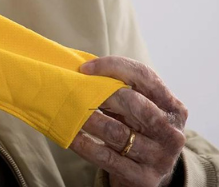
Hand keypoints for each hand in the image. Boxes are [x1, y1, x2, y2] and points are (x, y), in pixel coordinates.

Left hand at [70, 56, 187, 186]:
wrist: (146, 173)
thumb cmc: (137, 131)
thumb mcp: (140, 109)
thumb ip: (124, 88)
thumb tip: (86, 69)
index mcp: (174, 108)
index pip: (145, 76)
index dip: (113, 66)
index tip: (84, 68)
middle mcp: (171, 132)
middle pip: (133, 102)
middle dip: (100, 93)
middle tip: (75, 90)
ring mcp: (159, 157)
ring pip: (117, 131)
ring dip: (88, 118)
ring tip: (69, 109)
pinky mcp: (143, 177)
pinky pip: (106, 157)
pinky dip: (84, 143)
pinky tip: (70, 134)